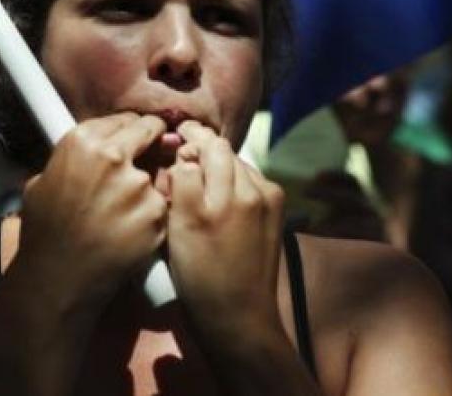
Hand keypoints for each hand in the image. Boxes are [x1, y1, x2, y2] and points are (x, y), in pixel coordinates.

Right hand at [15, 113, 168, 310]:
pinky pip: (162, 207)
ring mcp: (138, 186)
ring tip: (123, 213)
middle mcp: (113, 156)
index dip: (132, 130)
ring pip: (156, 174)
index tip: (135, 137)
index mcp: (82, 141)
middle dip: (152, 142)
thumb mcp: (42, 182)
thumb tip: (95, 147)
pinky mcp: (156, 214)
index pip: (125, 119)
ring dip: (147, 188)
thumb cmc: (45, 232)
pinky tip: (130, 231)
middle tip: (149, 156)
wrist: (58, 278)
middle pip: (150, 132)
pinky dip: (152, 217)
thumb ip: (73, 159)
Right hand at [165, 121, 286, 345]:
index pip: (211, 144)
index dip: (191, 137)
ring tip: (198, 190)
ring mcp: (271, 203)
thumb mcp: (181, 226)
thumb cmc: (201, 276)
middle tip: (180, 166)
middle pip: (227, 155)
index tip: (175, 133)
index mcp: (234, 189)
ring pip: (238, 170)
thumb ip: (185, 181)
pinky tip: (219, 208)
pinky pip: (250, 188)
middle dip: (204, 155)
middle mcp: (258, 189)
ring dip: (219, 172)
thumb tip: (188, 155)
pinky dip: (233, 188)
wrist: (239, 319)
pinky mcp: (275, 217)